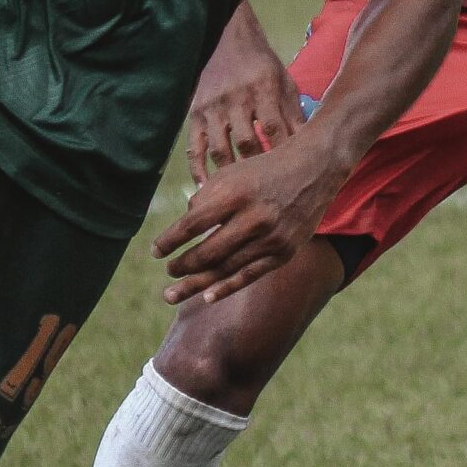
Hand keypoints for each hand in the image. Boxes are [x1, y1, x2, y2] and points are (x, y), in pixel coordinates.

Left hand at [151, 133, 343, 307]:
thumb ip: (203, 200)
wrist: (312, 170)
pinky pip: (250, 275)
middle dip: (182, 265)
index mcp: (235, 194)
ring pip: (226, 268)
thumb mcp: (229, 174)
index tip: (155, 251)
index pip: (192, 225)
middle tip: (168, 271)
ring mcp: (272, 238)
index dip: (170, 241)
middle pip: (208, 252)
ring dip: (196, 283)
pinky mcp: (285, 252)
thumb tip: (183, 231)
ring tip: (173, 293)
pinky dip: (227, 287)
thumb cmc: (262, 171)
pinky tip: (206, 296)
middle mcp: (254, 217)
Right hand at [186, 12, 303, 183]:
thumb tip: (311, 144)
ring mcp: (213, 108)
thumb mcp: (284, 82)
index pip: (275, 128)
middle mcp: (236, 99)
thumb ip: (294, 113)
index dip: (283, 153)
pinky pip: (195, 148)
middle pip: (248, 142)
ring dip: (230, 176)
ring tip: (240, 199)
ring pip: (221, 150)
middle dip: (259, 170)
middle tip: (269, 194)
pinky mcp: (195, 115)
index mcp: (263, 89)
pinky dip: (198, 170)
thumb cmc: (261, 64)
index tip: (292, 177)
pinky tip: (205, 189)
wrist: (225, 38)